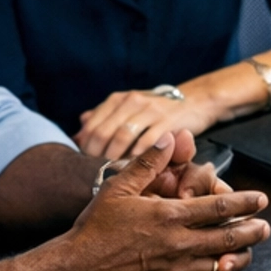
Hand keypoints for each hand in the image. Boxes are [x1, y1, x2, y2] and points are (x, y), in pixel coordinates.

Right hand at [58, 133, 270, 270]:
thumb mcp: (119, 187)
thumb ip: (149, 162)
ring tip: (249, 253)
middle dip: (252, 233)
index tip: (260, 200)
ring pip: (221, 267)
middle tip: (265, 228)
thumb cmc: (95, 228)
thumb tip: (170, 137)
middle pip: (229, 239)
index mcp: (170, 217)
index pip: (219, 208)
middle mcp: (178, 245)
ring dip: (240, 259)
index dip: (244, 203)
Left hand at [76, 88, 213, 161]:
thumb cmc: (155, 112)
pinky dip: (137, 157)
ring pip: (122, 137)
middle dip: (97, 155)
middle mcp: (131, 102)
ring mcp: (150, 111)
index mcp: (117, 99)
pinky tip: (135, 167)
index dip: (86, 147)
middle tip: (98, 171)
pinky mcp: (168, 122)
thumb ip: (102, 120)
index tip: (86, 163)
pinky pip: (146, 143)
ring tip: (114, 170)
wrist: (194, 102)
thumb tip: (77, 138)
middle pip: (104, 132)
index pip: (92, 125)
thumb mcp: (128, 110)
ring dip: (115, 157)